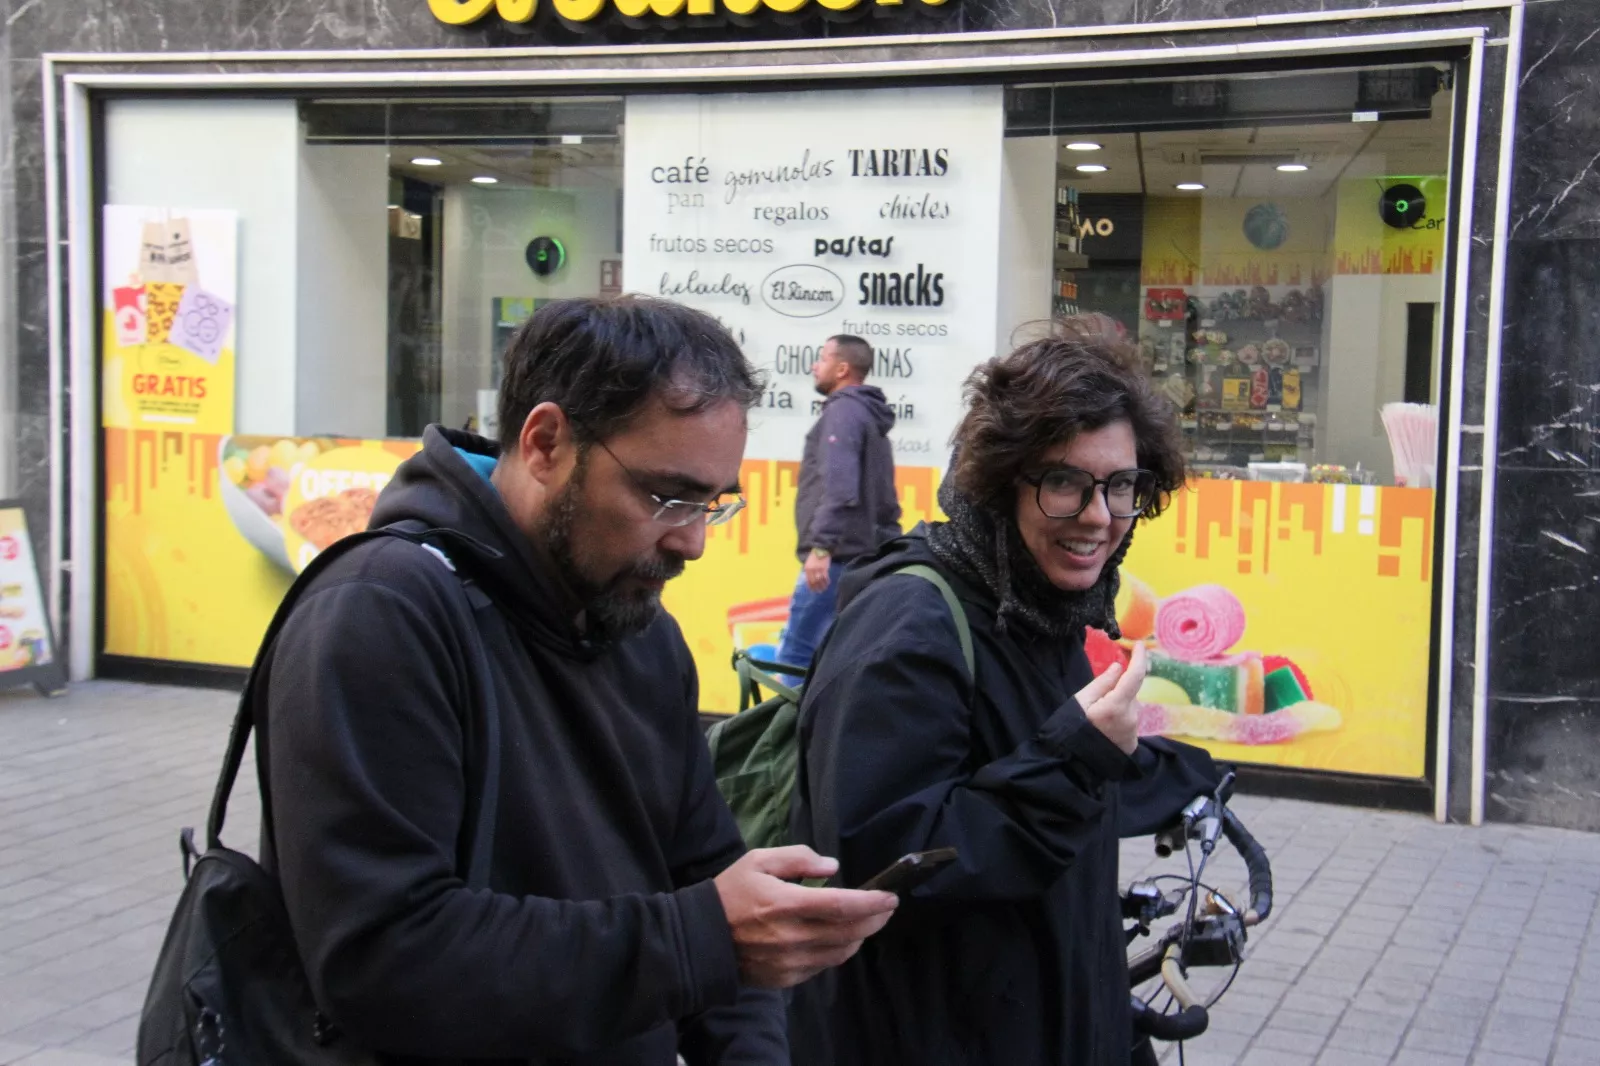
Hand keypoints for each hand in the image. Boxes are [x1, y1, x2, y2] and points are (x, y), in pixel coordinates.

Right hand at [713, 845, 897, 988]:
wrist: (702, 939)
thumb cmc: (731, 893)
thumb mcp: (758, 861)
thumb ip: (797, 859)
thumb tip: (832, 867)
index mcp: (787, 904)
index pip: (843, 906)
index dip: (872, 902)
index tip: (891, 896)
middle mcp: (794, 937)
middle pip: (850, 931)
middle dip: (875, 919)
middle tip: (886, 907)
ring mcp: (791, 962)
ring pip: (841, 952)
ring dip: (859, 936)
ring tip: (866, 921)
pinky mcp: (787, 979)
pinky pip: (823, 966)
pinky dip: (837, 951)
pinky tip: (838, 937)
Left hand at [803, 552, 832, 593]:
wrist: (820, 550)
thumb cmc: (814, 558)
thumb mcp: (808, 564)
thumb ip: (809, 572)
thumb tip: (810, 581)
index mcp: (807, 569)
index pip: (808, 580)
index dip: (811, 587)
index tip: (813, 591)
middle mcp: (812, 570)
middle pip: (814, 581)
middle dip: (817, 587)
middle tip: (820, 591)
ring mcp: (818, 569)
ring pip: (820, 580)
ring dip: (822, 585)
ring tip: (824, 588)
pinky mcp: (824, 568)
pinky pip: (825, 577)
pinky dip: (827, 581)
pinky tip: (828, 583)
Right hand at [1074, 640, 1148, 754]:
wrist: (1075, 763)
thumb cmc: (1074, 728)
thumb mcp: (1081, 700)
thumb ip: (1102, 682)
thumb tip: (1119, 667)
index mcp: (1116, 705)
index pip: (1135, 676)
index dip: (1139, 658)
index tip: (1139, 645)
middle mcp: (1131, 716)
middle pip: (1130, 693)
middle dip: (1119, 690)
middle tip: (1097, 700)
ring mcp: (1134, 730)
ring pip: (1130, 707)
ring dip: (1118, 705)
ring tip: (1098, 719)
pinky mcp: (1133, 741)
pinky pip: (1129, 721)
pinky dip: (1120, 719)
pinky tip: (1105, 729)